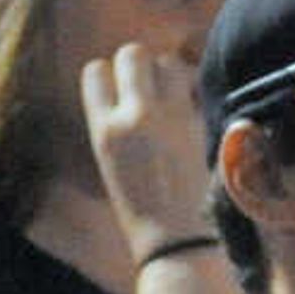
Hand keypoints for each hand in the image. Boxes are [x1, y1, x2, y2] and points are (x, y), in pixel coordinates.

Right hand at [81, 43, 221, 259]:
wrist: (174, 239)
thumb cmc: (141, 207)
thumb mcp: (112, 161)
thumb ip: (117, 123)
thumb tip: (131, 92)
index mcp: (103, 128)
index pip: (95, 71)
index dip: (110, 75)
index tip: (123, 90)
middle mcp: (132, 117)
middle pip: (132, 54)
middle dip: (141, 63)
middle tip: (151, 86)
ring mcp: (168, 120)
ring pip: (167, 62)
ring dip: (172, 71)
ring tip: (175, 93)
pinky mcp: (198, 128)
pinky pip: (195, 89)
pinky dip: (195, 91)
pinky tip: (195, 108)